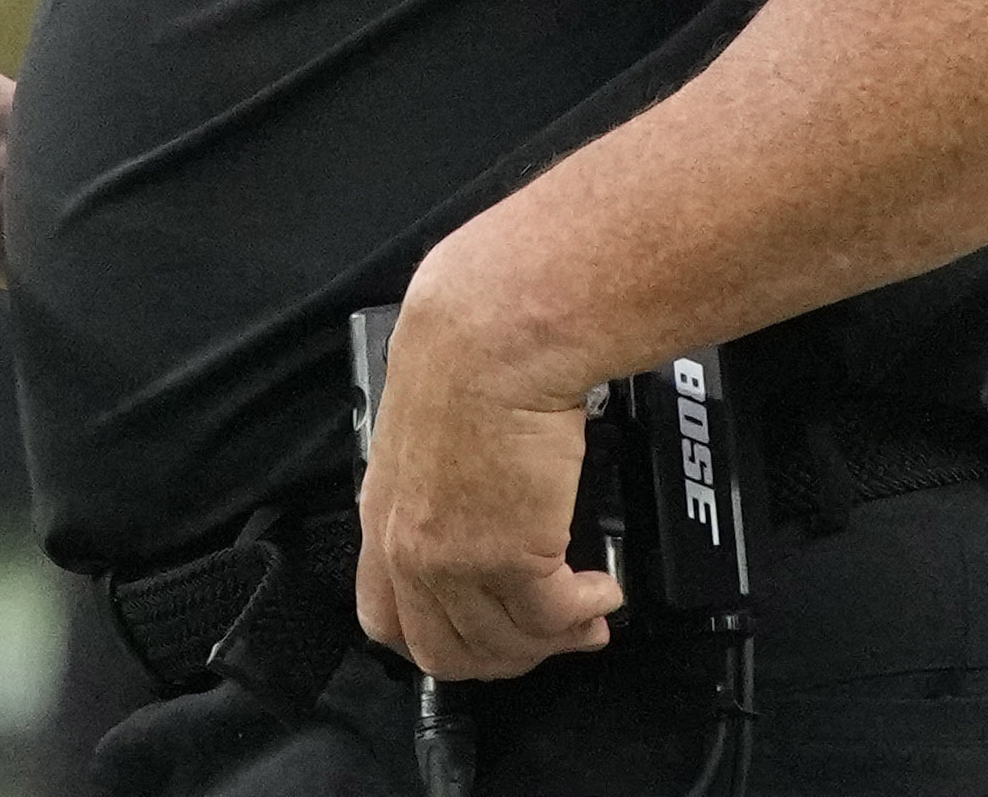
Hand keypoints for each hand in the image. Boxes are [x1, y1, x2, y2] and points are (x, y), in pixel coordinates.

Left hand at [352, 256, 623, 680]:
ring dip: (552, 639)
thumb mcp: (423, 421)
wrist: (498, 332)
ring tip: (587, 613)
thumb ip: (433, 473)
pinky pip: (555, 617)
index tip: (478, 635)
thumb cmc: (469, 346)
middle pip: (447, 652)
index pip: (387, 621)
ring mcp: (458, 562)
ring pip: (505, 644)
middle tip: (546, 638)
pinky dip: (586, 612)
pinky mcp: (514, 557)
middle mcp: (411, 550)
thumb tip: (473, 492)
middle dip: (504, 657)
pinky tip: (604, 591)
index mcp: (383, 515)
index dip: (437, 643)